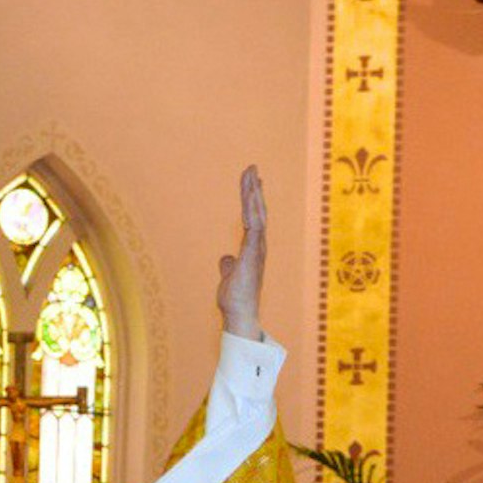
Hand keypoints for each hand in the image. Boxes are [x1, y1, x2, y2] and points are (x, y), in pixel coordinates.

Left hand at [216, 165, 265, 340]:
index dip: (252, 199)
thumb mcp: (228, 276)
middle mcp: (258, 246)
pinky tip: (250, 194)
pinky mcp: (252, 254)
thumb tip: (224, 258)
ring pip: (257, 214)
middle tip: (252, 168)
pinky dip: (252, 209)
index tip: (251, 182)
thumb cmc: (236, 299)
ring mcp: (257, 249)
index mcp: (253, 248)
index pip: (254, 218)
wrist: (239, 314)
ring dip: (253, 193)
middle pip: (258, 211)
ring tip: (251, 174)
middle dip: (254, 189)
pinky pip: (254, 226)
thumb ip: (228, 265)